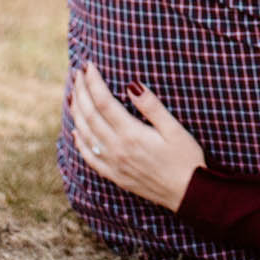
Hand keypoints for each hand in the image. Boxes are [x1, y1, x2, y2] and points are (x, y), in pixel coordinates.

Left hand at [67, 61, 205, 210]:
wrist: (187, 193)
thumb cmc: (185, 158)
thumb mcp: (174, 128)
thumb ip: (151, 106)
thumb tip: (131, 85)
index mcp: (131, 134)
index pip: (104, 102)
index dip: (94, 82)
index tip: (89, 66)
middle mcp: (117, 149)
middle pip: (90, 115)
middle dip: (81, 92)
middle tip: (77, 73)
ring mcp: (113, 164)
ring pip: (85, 134)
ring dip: (77, 112)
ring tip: (73, 94)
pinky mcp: (114, 175)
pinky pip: (90, 157)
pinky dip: (79, 142)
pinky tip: (76, 131)